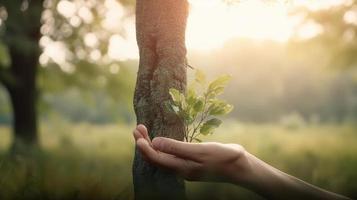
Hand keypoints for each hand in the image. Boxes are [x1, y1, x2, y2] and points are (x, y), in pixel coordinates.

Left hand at [133, 124, 251, 182]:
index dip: (143, 146)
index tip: (137, 132)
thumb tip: (155, 143)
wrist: (240, 167)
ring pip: (162, 158)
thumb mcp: (199, 151)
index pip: (155, 158)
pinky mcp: (191, 163)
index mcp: (181, 168)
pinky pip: (170, 156)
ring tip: (144, 131)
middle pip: (156, 158)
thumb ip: (176, 148)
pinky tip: (162, 140)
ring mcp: (186, 167)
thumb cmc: (222, 158)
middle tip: (137, 127)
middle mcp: (180, 169)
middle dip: (144, 144)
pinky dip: (162, 147)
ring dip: (151, 145)